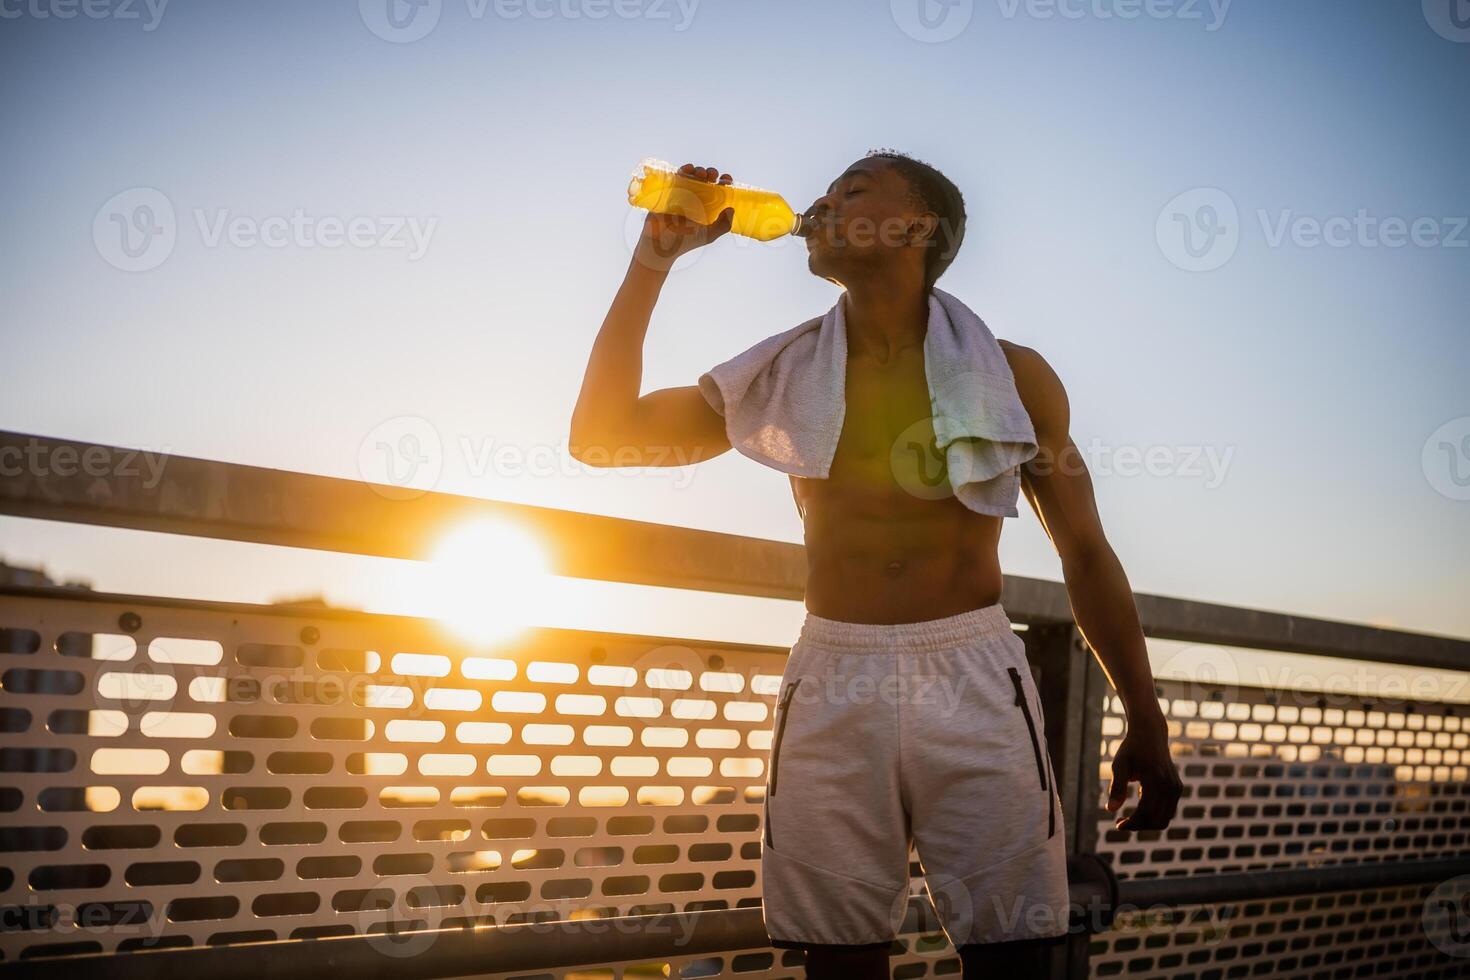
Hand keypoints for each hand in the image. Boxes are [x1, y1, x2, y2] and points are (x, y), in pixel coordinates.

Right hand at [633, 163, 734, 272]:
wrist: (661, 244)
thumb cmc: (685, 242)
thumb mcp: (708, 235)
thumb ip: (723, 225)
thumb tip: (731, 208)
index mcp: (707, 207)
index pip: (719, 191)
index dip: (724, 183)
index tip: (727, 180)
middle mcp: (696, 199)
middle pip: (706, 180)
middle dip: (711, 174)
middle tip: (712, 176)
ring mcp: (682, 194)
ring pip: (692, 176)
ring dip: (698, 170)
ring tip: (701, 174)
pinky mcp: (669, 191)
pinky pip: (677, 177)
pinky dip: (683, 170)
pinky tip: (688, 169)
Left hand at [1105, 711, 1182, 831]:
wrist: (1150, 734)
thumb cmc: (1131, 749)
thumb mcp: (1119, 765)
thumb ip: (1117, 787)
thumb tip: (1110, 810)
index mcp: (1156, 780)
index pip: (1147, 813)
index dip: (1132, 824)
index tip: (1118, 826)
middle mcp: (1170, 786)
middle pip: (1158, 820)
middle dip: (1139, 826)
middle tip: (1122, 823)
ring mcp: (1176, 788)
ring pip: (1165, 818)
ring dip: (1147, 822)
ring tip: (1128, 818)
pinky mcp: (1177, 788)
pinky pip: (1168, 810)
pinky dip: (1154, 814)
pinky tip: (1139, 807)